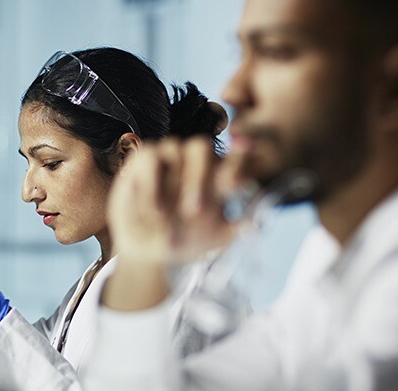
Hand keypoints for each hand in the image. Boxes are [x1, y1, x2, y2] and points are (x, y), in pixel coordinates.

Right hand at [104, 137, 240, 309]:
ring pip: (174, 147)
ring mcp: (168, 158)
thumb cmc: (187, 239)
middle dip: (198, 176)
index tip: (236, 178)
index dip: (238, 159)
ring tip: (164, 217)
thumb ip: (236, 227)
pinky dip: (150, 184)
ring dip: (171, 183)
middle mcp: (192, 162)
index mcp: (216, 175)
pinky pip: (149, 157)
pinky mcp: (143, 161)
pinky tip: (153, 210)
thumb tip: (255, 223)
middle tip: (194, 210)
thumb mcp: (216, 237)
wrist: (150, 251)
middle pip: (201, 147)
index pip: (232, 159)